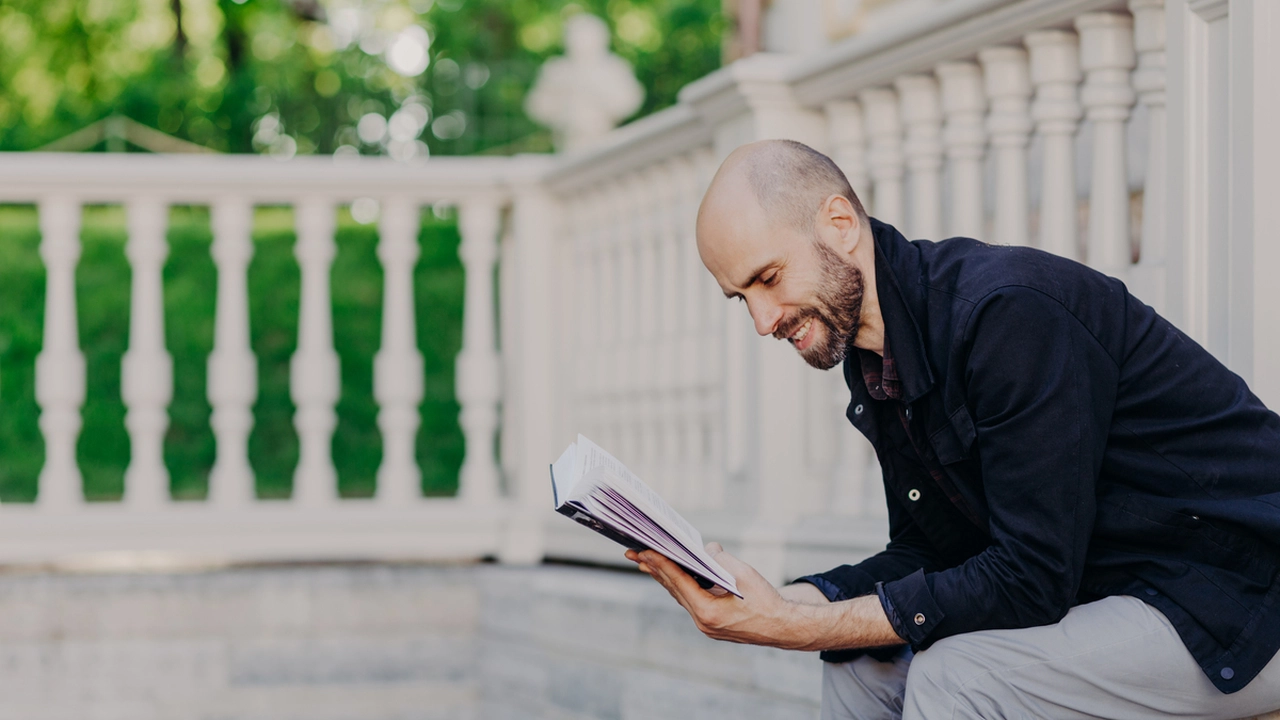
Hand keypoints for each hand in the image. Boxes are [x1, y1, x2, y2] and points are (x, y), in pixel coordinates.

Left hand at [624, 543, 812, 648]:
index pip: (678, 583)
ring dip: (664, 577)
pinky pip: (690, 600)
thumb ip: (720, 559)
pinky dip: (680, 585)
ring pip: (680, 595)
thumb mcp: (744, 574)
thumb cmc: (766, 601)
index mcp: (708, 612)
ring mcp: (705, 625)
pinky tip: (672, 574)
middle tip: (633, 552)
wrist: (783, 627)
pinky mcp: (711, 623)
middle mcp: (702, 622)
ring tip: (645, 562)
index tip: (645, 550)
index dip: (661, 564)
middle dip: (654, 569)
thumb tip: (706, 549)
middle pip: (673, 590)